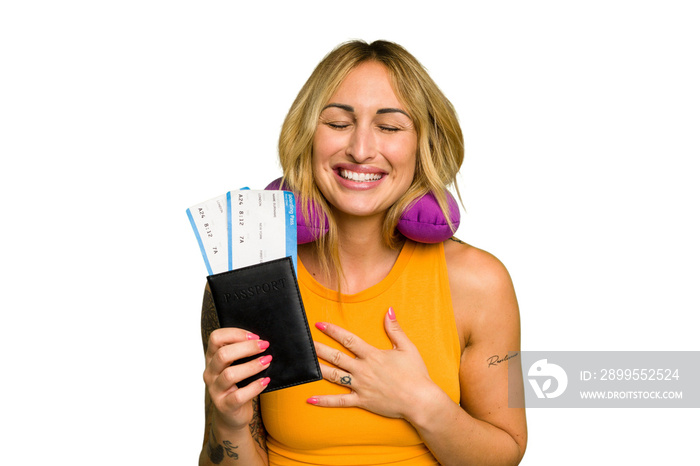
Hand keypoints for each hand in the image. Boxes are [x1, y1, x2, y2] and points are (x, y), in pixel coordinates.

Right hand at [203, 328, 271, 430]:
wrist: (231, 415)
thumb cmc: (237, 386)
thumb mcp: (235, 366)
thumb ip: (242, 353)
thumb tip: (262, 341)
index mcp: (212, 358)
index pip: (216, 338)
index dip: (235, 333)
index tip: (254, 336)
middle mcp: (210, 373)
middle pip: (223, 354)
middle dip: (247, 347)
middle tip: (264, 346)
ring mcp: (215, 390)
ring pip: (230, 374)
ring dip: (252, 366)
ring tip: (267, 361)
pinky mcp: (224, 406)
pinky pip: (238, 396)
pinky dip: (254, 387)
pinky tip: (265, 381)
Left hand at [309, 307, 436, 420]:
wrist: (420, 400)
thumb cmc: (416, 374)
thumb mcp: (407, 348)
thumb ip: (395, 329)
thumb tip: (389, 310)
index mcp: (372, 355)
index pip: (348, 340)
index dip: (333, 331)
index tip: (319, 324)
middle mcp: (363, 370)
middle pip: (335, 356)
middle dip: (318, 348)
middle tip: (303, 342)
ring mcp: (360, 386)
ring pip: (334, 376)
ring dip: (317, 369)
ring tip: (303, 364)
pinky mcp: (361, 401)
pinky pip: (339, 401)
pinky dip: (324, 400)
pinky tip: (310, 398)